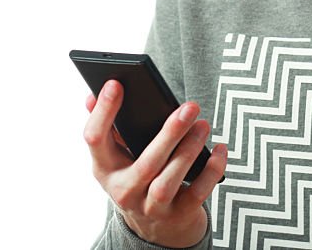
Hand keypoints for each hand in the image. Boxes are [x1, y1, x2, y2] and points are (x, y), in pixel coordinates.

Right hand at [83, 79, 227, 247]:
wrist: (155, 228)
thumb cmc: (136, 176)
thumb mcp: (116, 157)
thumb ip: (107, 127)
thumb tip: (92, 95)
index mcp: (105, 169)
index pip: (95, 139)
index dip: (103, 112)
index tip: (115, 83)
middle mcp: (124, 191)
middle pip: (146, 163)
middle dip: (169, 133)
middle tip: (189, 107)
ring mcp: (151, 207)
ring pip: (169, 181)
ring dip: (189, 150)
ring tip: (203, 125)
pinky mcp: (178, 215)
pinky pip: (198, 193)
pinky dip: (211, 170)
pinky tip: (219, 150)